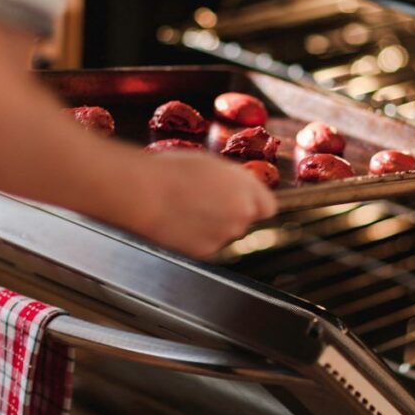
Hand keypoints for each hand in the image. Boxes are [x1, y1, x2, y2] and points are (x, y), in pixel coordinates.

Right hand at [129, 151, 277, 257]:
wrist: (146, 193)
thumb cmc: (173, 170)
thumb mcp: (212, 163)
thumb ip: (233, 180)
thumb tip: (236, 186)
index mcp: (248, 190)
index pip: (268, 206)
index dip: (254, 202)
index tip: (243, 199)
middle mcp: (242, 215)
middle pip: (245, 219)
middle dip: (230, 212)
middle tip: (206, 200)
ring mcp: (225, 235)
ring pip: (225, 232)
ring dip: (213, 224)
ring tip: (188, 209)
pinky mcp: (206, 250)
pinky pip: (207, 243)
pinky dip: (197, 236)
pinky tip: (181, 222)